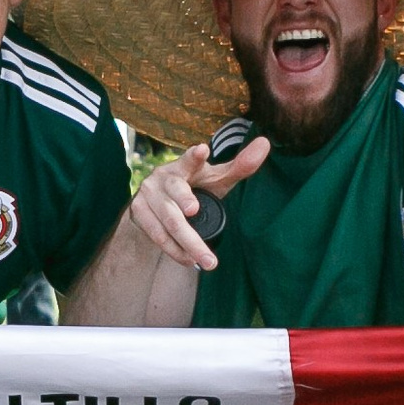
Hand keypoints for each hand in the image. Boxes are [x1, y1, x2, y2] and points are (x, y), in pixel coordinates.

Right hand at [132, 135, 270, 271]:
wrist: (154, 201)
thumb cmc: (193, 187)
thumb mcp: (215, 178)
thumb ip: (239, 166)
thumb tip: (265, 143)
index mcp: (184, 166)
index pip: (190, 160)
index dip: (195, 157)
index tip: (202, 150)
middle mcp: (163, 177)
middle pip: (179, 197)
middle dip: (189, 212)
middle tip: (199, 223)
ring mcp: (148, 194)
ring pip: (169, 222)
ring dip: (188, 244)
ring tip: (207, 261)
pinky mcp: (138, 211)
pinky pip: (157, 235)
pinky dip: (174, 250)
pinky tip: (188, 259)